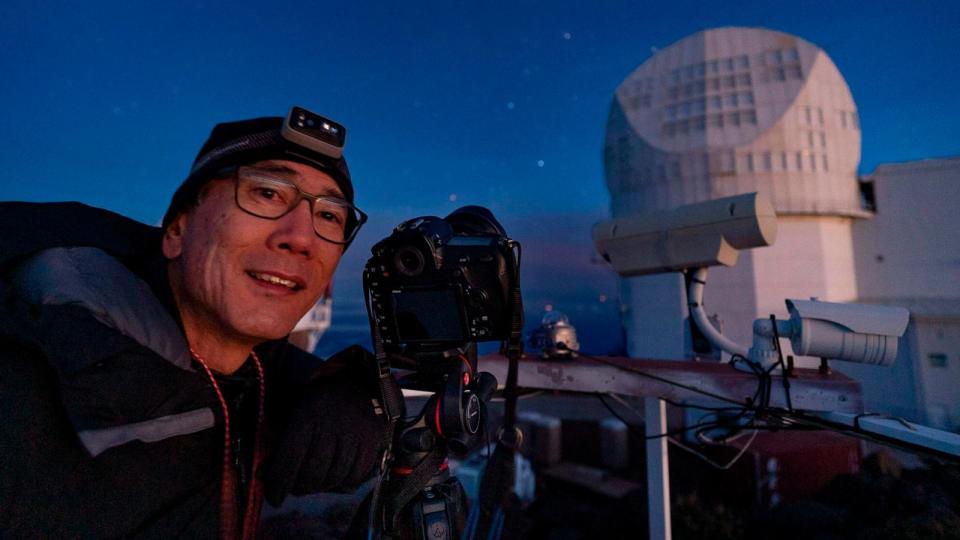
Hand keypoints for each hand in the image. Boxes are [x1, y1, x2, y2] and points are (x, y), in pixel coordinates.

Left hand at [263, 346, 392, 504]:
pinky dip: (343, 483)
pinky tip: (334, 478)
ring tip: (313, 483)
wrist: (357, 383)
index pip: (290, 458)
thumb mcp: (293, 409)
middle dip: (300, 487)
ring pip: (334, 477)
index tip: (274, 498)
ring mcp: (354, 435)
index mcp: (307, 416)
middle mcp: (332, 426)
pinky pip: (356, 475)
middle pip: (313, 472)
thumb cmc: (318, 401)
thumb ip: (276, 440)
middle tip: (294, 488)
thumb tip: (261, 474)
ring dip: (320, 486)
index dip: (279, 483)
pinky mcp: (371, 442)